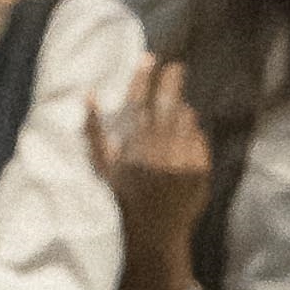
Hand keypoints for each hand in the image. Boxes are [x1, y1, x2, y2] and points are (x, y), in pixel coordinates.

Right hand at [88, 55, 207, 237]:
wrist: (154, 231)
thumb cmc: (124, 197)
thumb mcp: (103, 165)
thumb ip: (95, 129)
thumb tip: (88, 95)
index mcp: (134, 140)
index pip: (139, 97)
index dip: (144, 74)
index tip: (150, 57)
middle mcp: (159, 143)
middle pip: (169, 100)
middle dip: (173, 79)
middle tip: (176, 68)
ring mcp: (182, 154)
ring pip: (187, 118)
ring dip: (182, 112)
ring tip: (177, 114)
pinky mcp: (200, 165)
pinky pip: (200, 140)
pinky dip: (193, 137)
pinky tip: (185, 142)